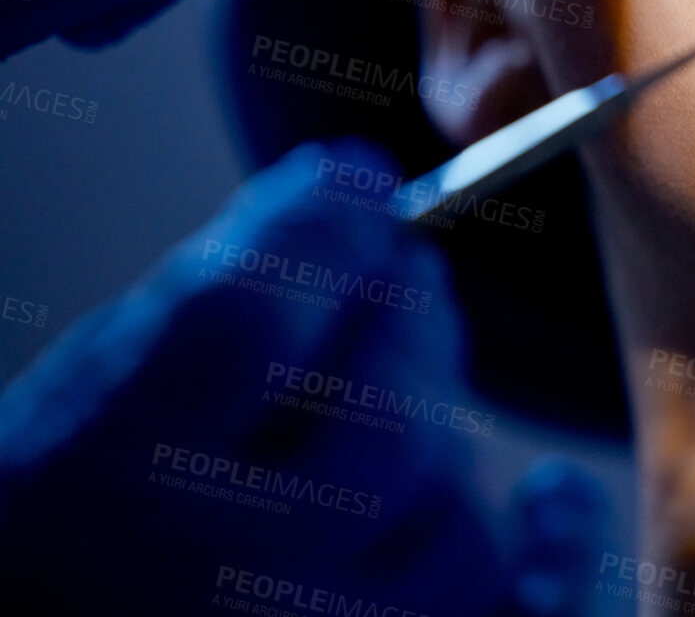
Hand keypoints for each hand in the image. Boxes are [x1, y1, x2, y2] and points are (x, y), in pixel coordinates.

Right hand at [0, 139, 516, 613]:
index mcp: (107, 479)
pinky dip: (557, 552)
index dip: (324, 232)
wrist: (81, 611)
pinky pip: (518, 609)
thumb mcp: (113, 373)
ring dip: (445, 415)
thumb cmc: (104, 483)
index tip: (357, 178)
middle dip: (409, 313)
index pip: (250, 329)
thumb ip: (224, 279)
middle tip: (406, 264)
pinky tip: (550, 495)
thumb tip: (352, 178)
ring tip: (405, 377)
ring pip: (451, 506)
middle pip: (386, 425)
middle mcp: (217, 575)